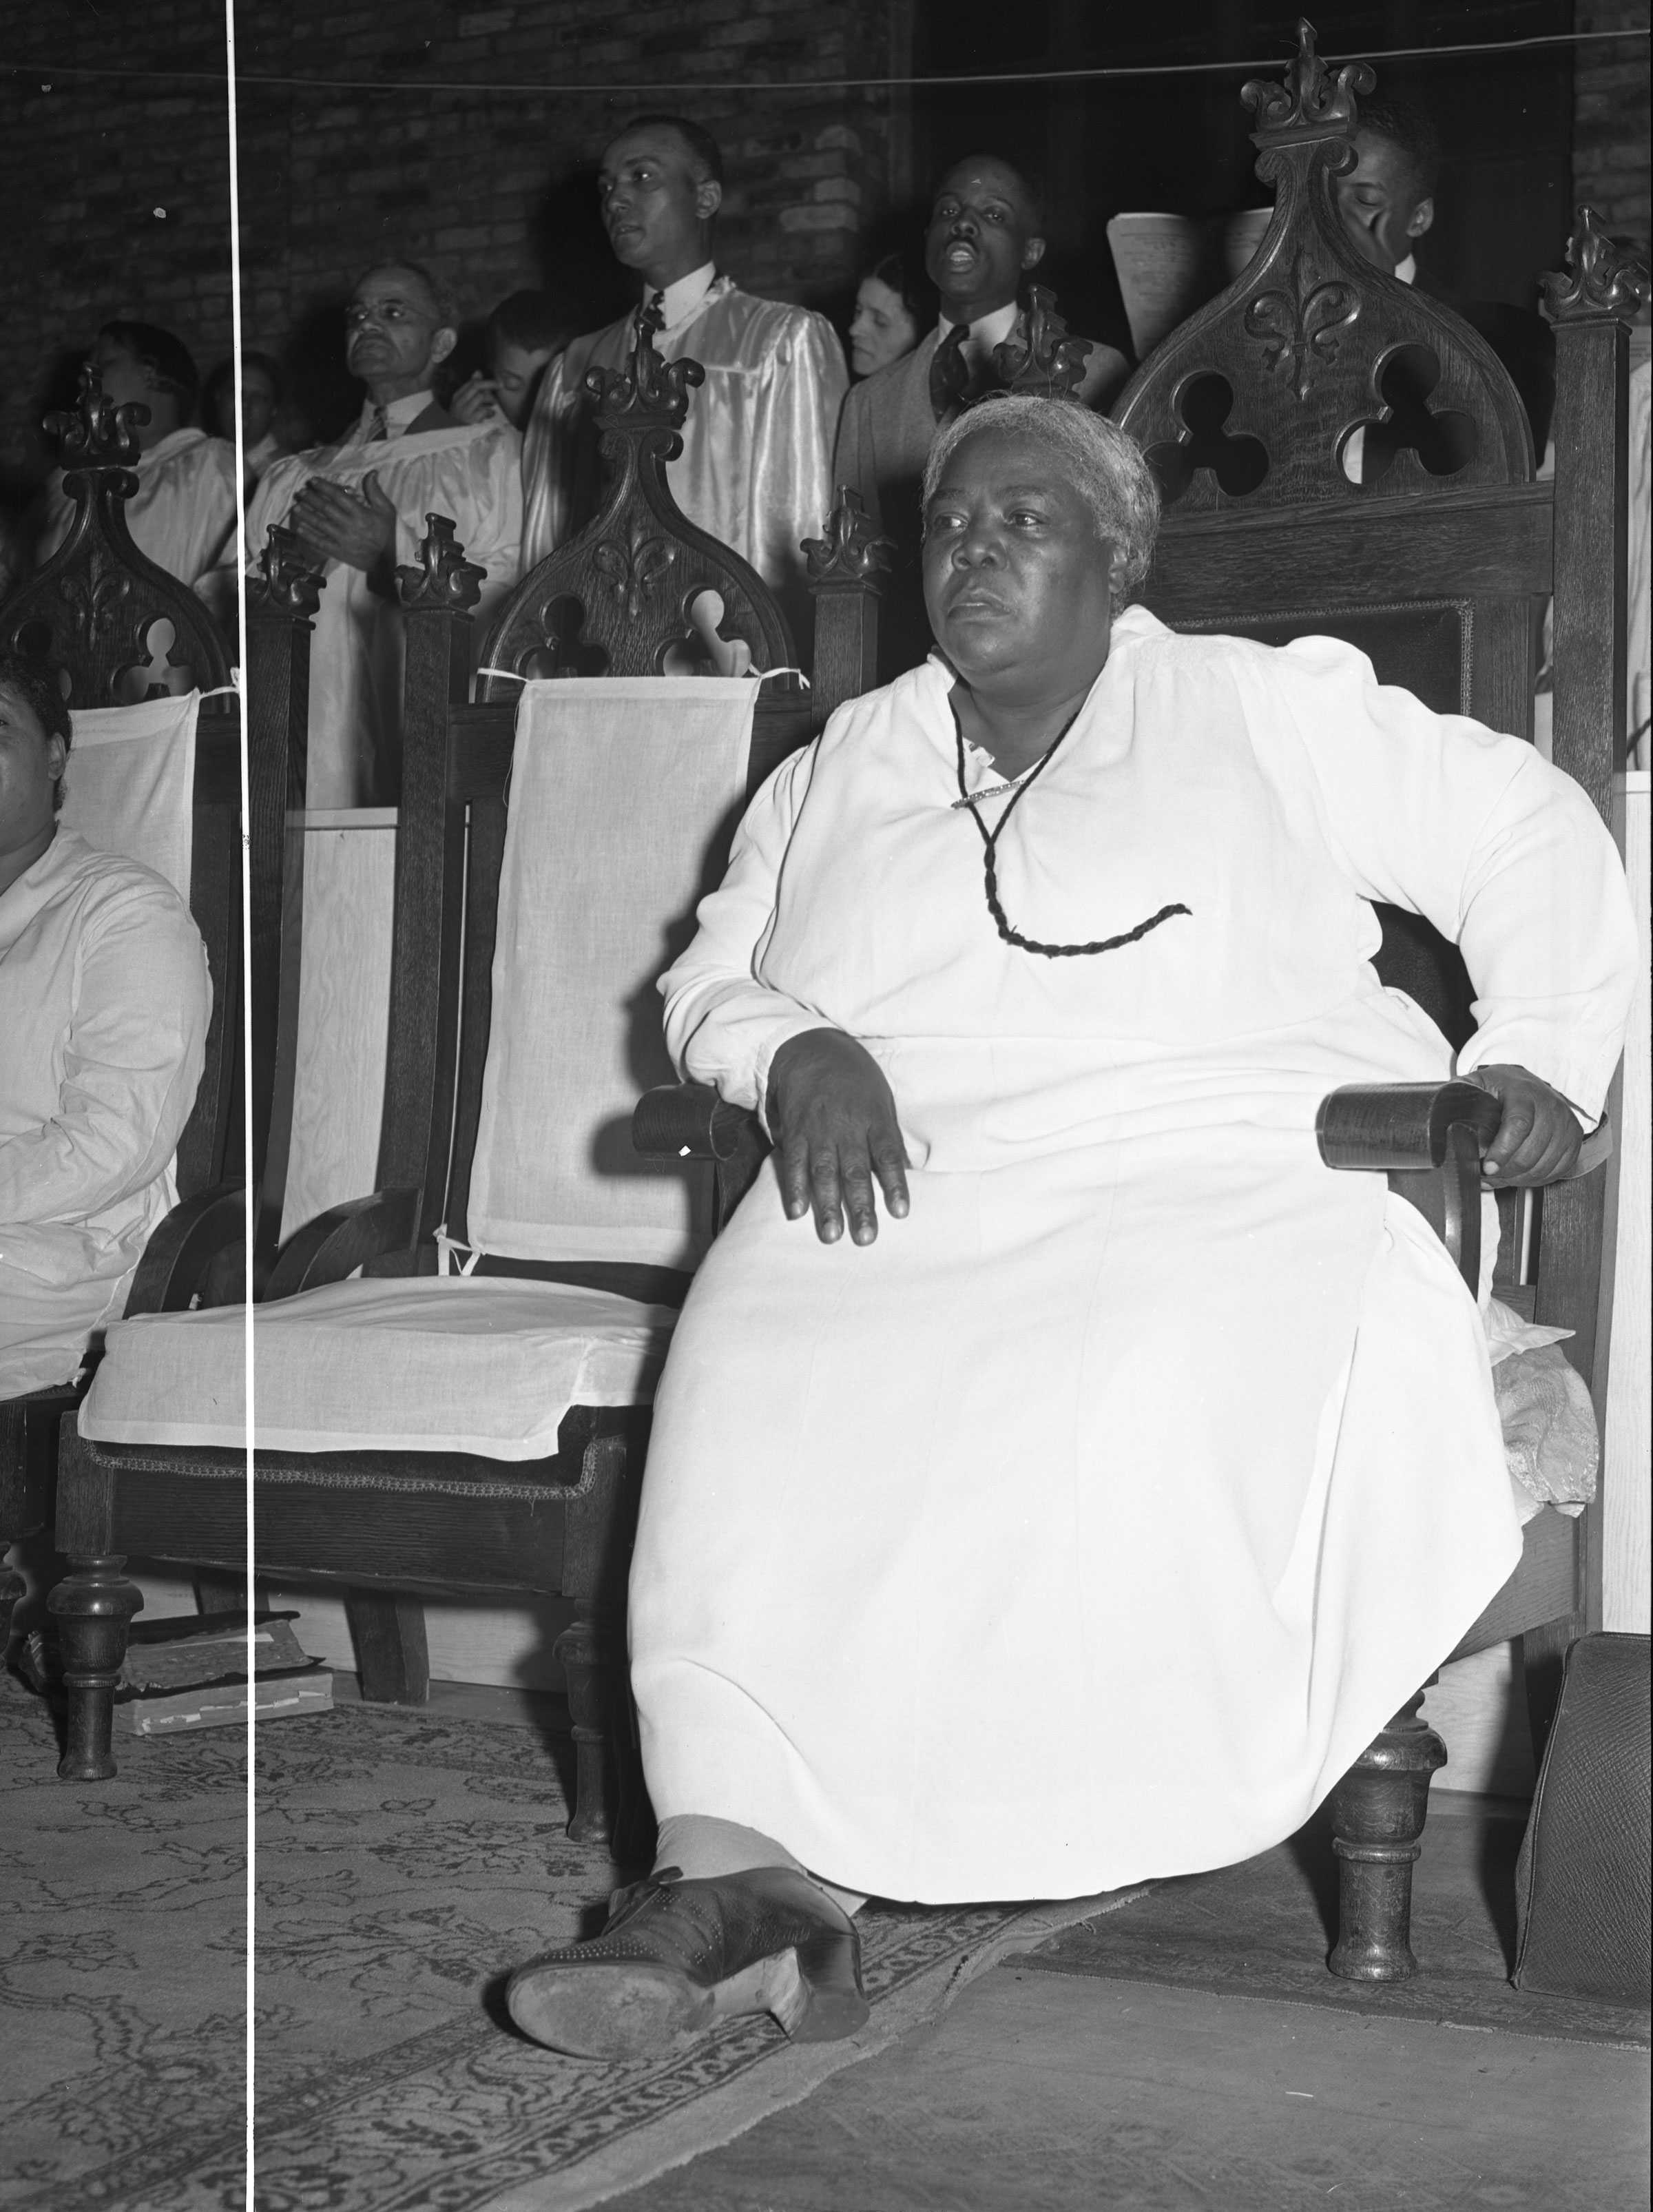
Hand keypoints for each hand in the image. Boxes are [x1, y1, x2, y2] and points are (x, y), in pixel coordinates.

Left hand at [288, 470, 397, 570]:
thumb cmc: (388, 534)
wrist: (387, 562)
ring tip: (296, 506)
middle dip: (312, 498)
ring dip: (307, 514)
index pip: (339, 497)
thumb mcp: (387, 510)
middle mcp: (350, 525)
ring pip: (321, 524)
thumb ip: (376, 491)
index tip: (313, 481)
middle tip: (301, 492)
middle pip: (326, 509)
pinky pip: (321, 542)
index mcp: (361, 514)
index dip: (324, 487)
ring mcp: (343, 540)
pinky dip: (309, 535)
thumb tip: (372, 472)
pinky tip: (300, 528)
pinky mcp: (339, 552)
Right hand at [451, 372, 501, 425]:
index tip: (498, 382)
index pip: (472, 383)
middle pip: (476, 387)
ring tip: (492, 406)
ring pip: (481, 397)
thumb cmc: (461, 418)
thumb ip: (471, 388)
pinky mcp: (470, 421)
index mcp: (457, 396)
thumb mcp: (464, 402)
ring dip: (490, 400)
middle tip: (500, 387)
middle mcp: (459, 402)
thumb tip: (478, 372)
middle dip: (491, 385)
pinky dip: (489, 412)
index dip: (487, 381)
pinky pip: (483, 411)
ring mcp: (464, 411)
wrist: (450, 436)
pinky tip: (489, 415)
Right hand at [766, 1027, 909, 1245]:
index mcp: (875, 1118)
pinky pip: (794, 1162)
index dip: (894, 1184)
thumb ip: (888, 1138)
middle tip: (865, 1237)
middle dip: (860, 1205)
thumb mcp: (881, 1100)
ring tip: (831, 1234)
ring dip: (827, 1205)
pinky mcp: (794, 1131)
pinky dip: (795, 1187)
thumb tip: (903, 1174)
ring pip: (824, 1171)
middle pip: (855, 1170)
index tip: (900, 1212)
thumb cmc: (854, 1079)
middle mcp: (847, 1126)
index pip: (888, 1155)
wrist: (811, 1048)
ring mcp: (818, 1130)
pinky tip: (797, 1212)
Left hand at [1465, 1063, 1582, 1184]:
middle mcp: (1550, 1107)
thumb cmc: (1503, 1089)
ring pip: (1543, 1165)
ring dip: (1517, 1178)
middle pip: (1530, 1152)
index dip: (1502, 1150)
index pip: (1518, 1124)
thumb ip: (1461, 1093)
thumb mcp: (1479, 1083)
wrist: (1532, 1086)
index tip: (1487, 1167)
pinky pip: (1555, 1170)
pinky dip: (1534, 1179)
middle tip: (1485, 1176)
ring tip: (1497, 1177)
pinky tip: (1517, 1176)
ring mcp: (1565, 1124)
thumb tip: (1441, 1109)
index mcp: (1524, 1093)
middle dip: (1505, 1171)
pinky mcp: (1574, 1140)